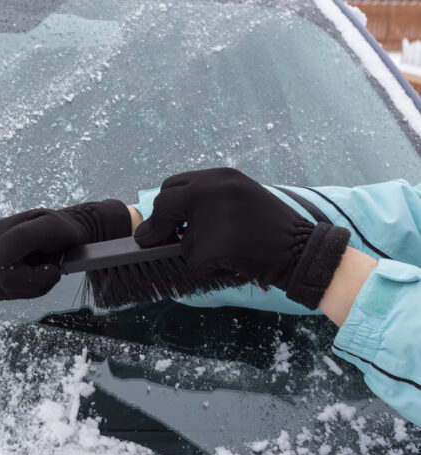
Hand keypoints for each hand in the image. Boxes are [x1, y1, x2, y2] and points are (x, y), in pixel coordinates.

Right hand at [0, 200, 130, 300]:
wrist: (61, 233)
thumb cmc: (61, 231)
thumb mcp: (52, 226)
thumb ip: (24, 236)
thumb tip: (1, 259)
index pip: (3, 271)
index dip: (30, 277)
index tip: (52, 268)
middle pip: (1, 284)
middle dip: (31, 284)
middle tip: (48, 270)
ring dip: (23, 289)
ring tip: (37, 272)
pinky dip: (8, 292)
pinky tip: (23, 278)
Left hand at [134, 168, 349, 308]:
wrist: (302, 251)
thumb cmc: (270, 229)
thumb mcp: (239, 199)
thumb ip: (205, 202)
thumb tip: (161, 220)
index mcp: (220, 177)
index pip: (172, 186)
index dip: (164, 206)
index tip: (162, 221)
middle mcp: (213, 191)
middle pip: (165, 206)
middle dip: (159, 226)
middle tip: (159, 239)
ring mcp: (212, 218)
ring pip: (182, 242)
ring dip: (197, 252)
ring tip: (230, 249)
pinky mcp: (212, 247)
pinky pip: (196, 264)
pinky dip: (210, 270)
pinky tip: (234, 263)